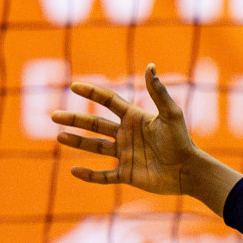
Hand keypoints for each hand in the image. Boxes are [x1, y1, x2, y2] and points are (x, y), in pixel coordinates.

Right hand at [50, 63, 240, 213]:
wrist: (189, 171)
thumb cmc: (182, 142)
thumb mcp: (170, 114)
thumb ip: (158, 92)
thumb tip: (150, 66)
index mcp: (134, 118)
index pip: (109, 102)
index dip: (92, 92)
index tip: (75, 85)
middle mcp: (127, 135)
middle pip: (95, 125)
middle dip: (75, 119)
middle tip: (53, 116)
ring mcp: (126, 155)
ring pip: (95, 148)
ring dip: (77, 142)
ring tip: (59, 136)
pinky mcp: (127, 174)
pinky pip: (104, 176)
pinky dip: (89, 175)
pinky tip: (74, 171)